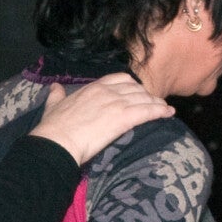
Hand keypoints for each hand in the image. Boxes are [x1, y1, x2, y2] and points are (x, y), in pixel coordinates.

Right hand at [29, 73, 173, 165]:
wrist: (56, 142)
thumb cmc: (53, 127)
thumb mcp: (53, 106)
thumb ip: (56, 95)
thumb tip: (54, 87)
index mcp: (92, 87)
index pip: (119, 79)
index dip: (131, 86)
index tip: (137, 93)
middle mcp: (107, 91)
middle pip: (135, 88)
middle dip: (146, 95)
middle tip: (153, 103)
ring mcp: (116, 103)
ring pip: (144, 98)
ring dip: (156, 103)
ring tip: (165, 109)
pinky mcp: (123, 118)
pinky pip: (147, 111)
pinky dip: (160, 111)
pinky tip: (168, 114)